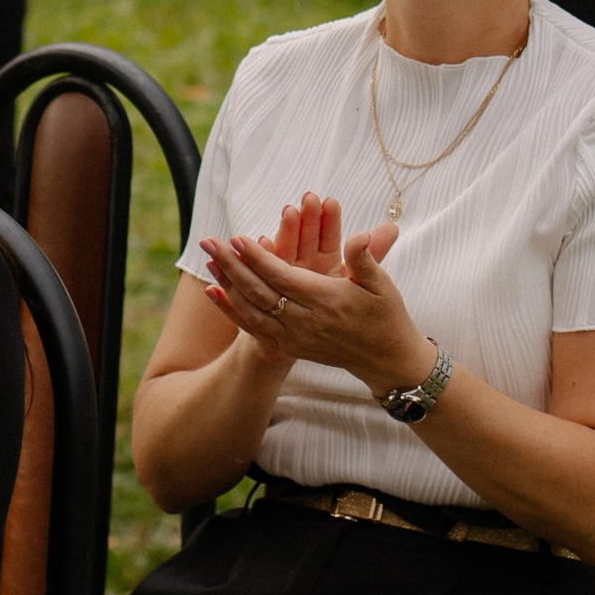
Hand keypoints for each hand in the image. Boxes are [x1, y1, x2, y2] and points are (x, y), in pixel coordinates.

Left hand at [200, 197, 435, 401]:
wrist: (385, 359)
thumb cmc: (385, 315)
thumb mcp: (382, 284)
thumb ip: (365, 258)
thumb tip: (358, 235)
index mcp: (326, 301)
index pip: (282, 277)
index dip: (258, 258)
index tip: (237, 238)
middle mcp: (305, 321)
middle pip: (259, 291)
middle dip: (232, 265)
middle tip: (209, 241)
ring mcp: (294, 337)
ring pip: (251, 310)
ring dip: (227, 284)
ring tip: (209, 260)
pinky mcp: (289, 346)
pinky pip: (253, 329)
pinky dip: (231, 311)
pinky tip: (213, 293)